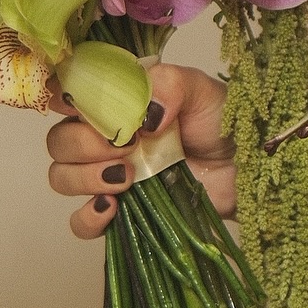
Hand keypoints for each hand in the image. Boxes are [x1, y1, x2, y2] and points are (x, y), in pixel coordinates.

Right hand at [46, 62, 234, 237]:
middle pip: (58, 141)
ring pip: (62, 177)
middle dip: (82, 143)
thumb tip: (141, 116)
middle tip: (124, 146)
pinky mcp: (121, 213)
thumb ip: (169, 85)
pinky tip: (112, 209)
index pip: (66, 93)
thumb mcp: (201, 91)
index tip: (79, 106)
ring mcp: (110, 177)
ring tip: (127, 178)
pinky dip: (87, 217)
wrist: (249, 172)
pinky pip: (81, 223)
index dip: (63, 98)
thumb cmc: (224, 126)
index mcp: (117, 101)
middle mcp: (105, 137)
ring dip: (84, 177)